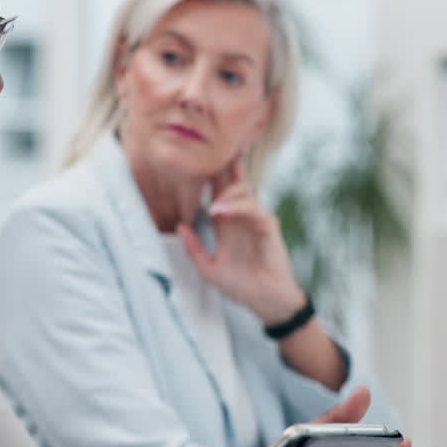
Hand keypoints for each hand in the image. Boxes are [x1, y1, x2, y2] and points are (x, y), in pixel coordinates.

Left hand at [178, 158, 303, 325]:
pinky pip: (253, 209)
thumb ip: (194, 249)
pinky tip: (221, 211)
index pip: (217, 192)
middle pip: (232, 182)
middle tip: (211, 146)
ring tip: (213, 207)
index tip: (194, 157)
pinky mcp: (267, 226)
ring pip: (242, 192)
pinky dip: (237, 208)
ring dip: (226, 193)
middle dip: (223, 165)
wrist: (265, 301)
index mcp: (226, 224)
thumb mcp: (208, 269)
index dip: (209, 175)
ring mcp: (255, 219)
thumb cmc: (240, 286)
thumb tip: (179, 227)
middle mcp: (240, 217)